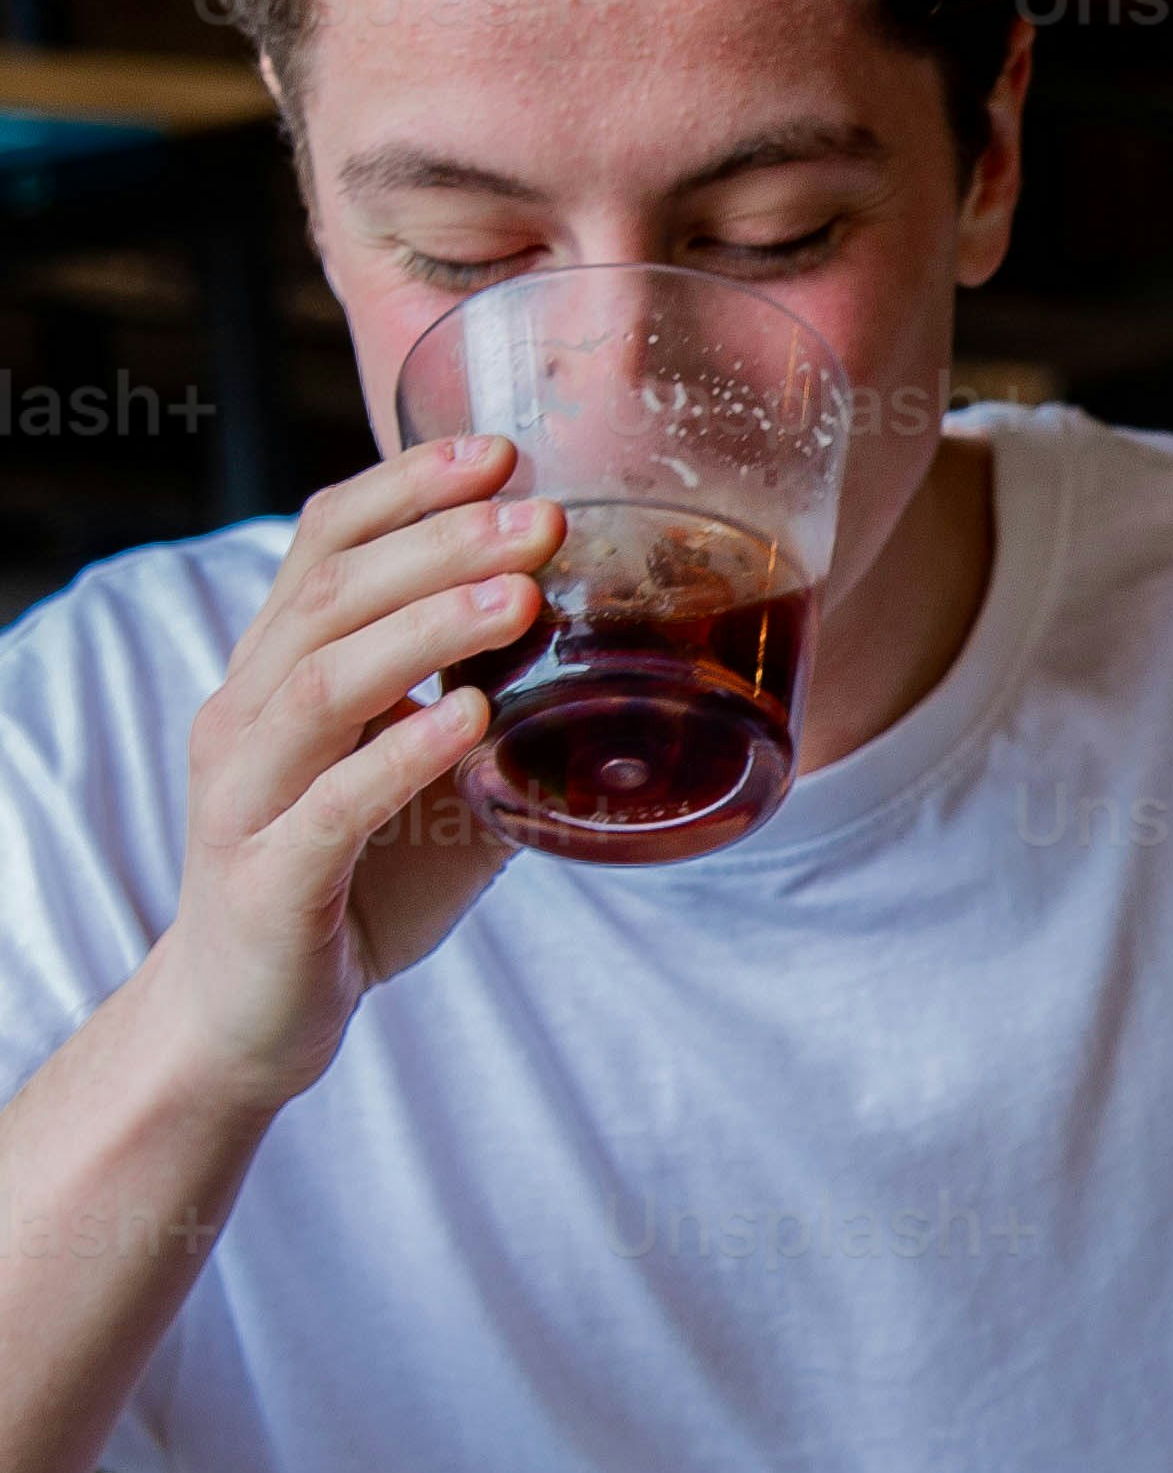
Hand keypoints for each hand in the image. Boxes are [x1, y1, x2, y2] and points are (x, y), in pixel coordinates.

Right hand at [146, 436, 558, 1105]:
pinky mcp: (267, 878)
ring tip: (520, 596)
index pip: (324, 545)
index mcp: (278, 673)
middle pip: (332, 596)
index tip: (501, 451)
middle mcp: (247, 716)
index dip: (407, 489)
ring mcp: (247, 796)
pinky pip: (330, 804)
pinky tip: (468, 722)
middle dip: (441, 544)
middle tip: (543, 515)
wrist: (245, 1020)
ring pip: (323, 683)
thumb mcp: (433, 788)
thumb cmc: (346, 888)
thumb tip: (629, 676)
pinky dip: (401, 755)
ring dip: (427, 630)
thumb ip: (502, 726)